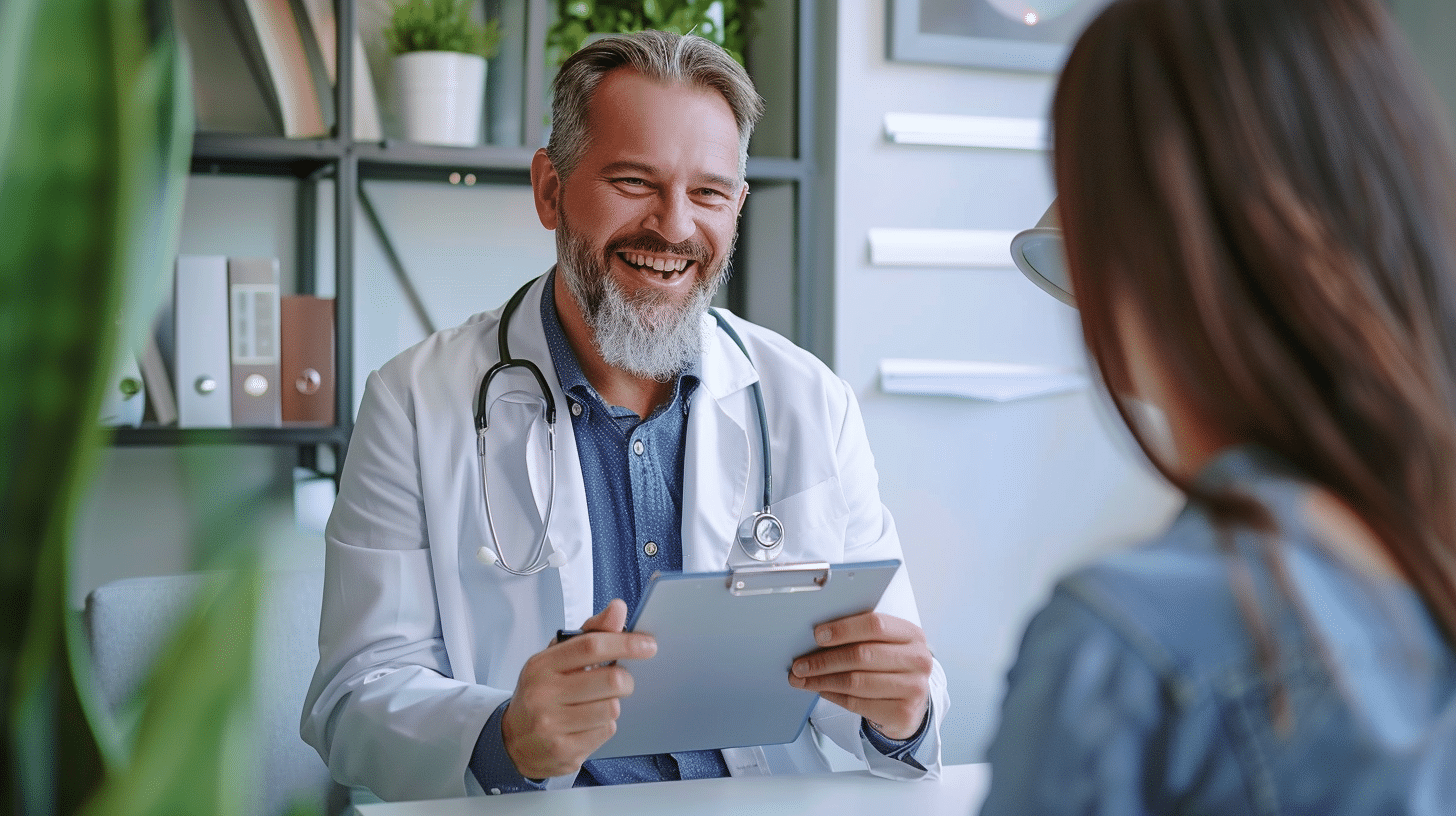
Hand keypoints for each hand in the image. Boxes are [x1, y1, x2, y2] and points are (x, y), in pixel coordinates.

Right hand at [502, 599, 655, 778]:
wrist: (513, 739)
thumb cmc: (542, 692)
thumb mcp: (557, 659)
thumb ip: (591, 633)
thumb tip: (618, 608)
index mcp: (542, 665)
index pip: (592, 646)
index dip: (626, 643)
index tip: (648, 645)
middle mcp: (543, 694)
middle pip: (611, 680)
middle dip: (626, 680)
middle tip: (621, 681)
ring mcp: (551, 725)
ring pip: (612, 708)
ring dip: (613, 705)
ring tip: (596, 704)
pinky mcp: (563, 750)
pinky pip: (606, 732)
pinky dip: (605, 726)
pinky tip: (587, 724)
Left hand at [787, 612, 930, 739]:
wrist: (913, 703)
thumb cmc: (891, 667)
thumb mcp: (885, 645)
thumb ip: (860, 635)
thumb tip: (817, 635)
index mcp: (912, 635)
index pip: (875, 625)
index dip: (843, 629)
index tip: (818, 635)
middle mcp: (918, 660)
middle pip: (862, 655)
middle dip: (824, 660)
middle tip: (799, 664)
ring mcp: (914, 689)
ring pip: (856, 682)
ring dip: (822, 680)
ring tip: (802, 679)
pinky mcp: (903, 713)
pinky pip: (857, 703)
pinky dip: (834, 696)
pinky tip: (822, 690)